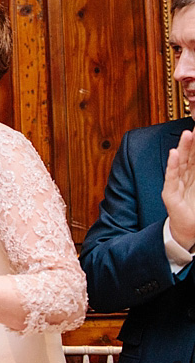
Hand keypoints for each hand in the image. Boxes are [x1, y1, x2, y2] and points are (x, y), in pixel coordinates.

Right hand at [163, 130, 194, 248]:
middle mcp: (184, 180)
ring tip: (187, 134)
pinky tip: (173, 154)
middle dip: (192, 142)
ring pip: (180, 164)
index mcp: (194, 178)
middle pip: (189, 157)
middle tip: (194, 128)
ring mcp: (176, 186)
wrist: (189, 234)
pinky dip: (172, 165)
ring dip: (183, 148)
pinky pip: (172, 178)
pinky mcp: (170, 196)